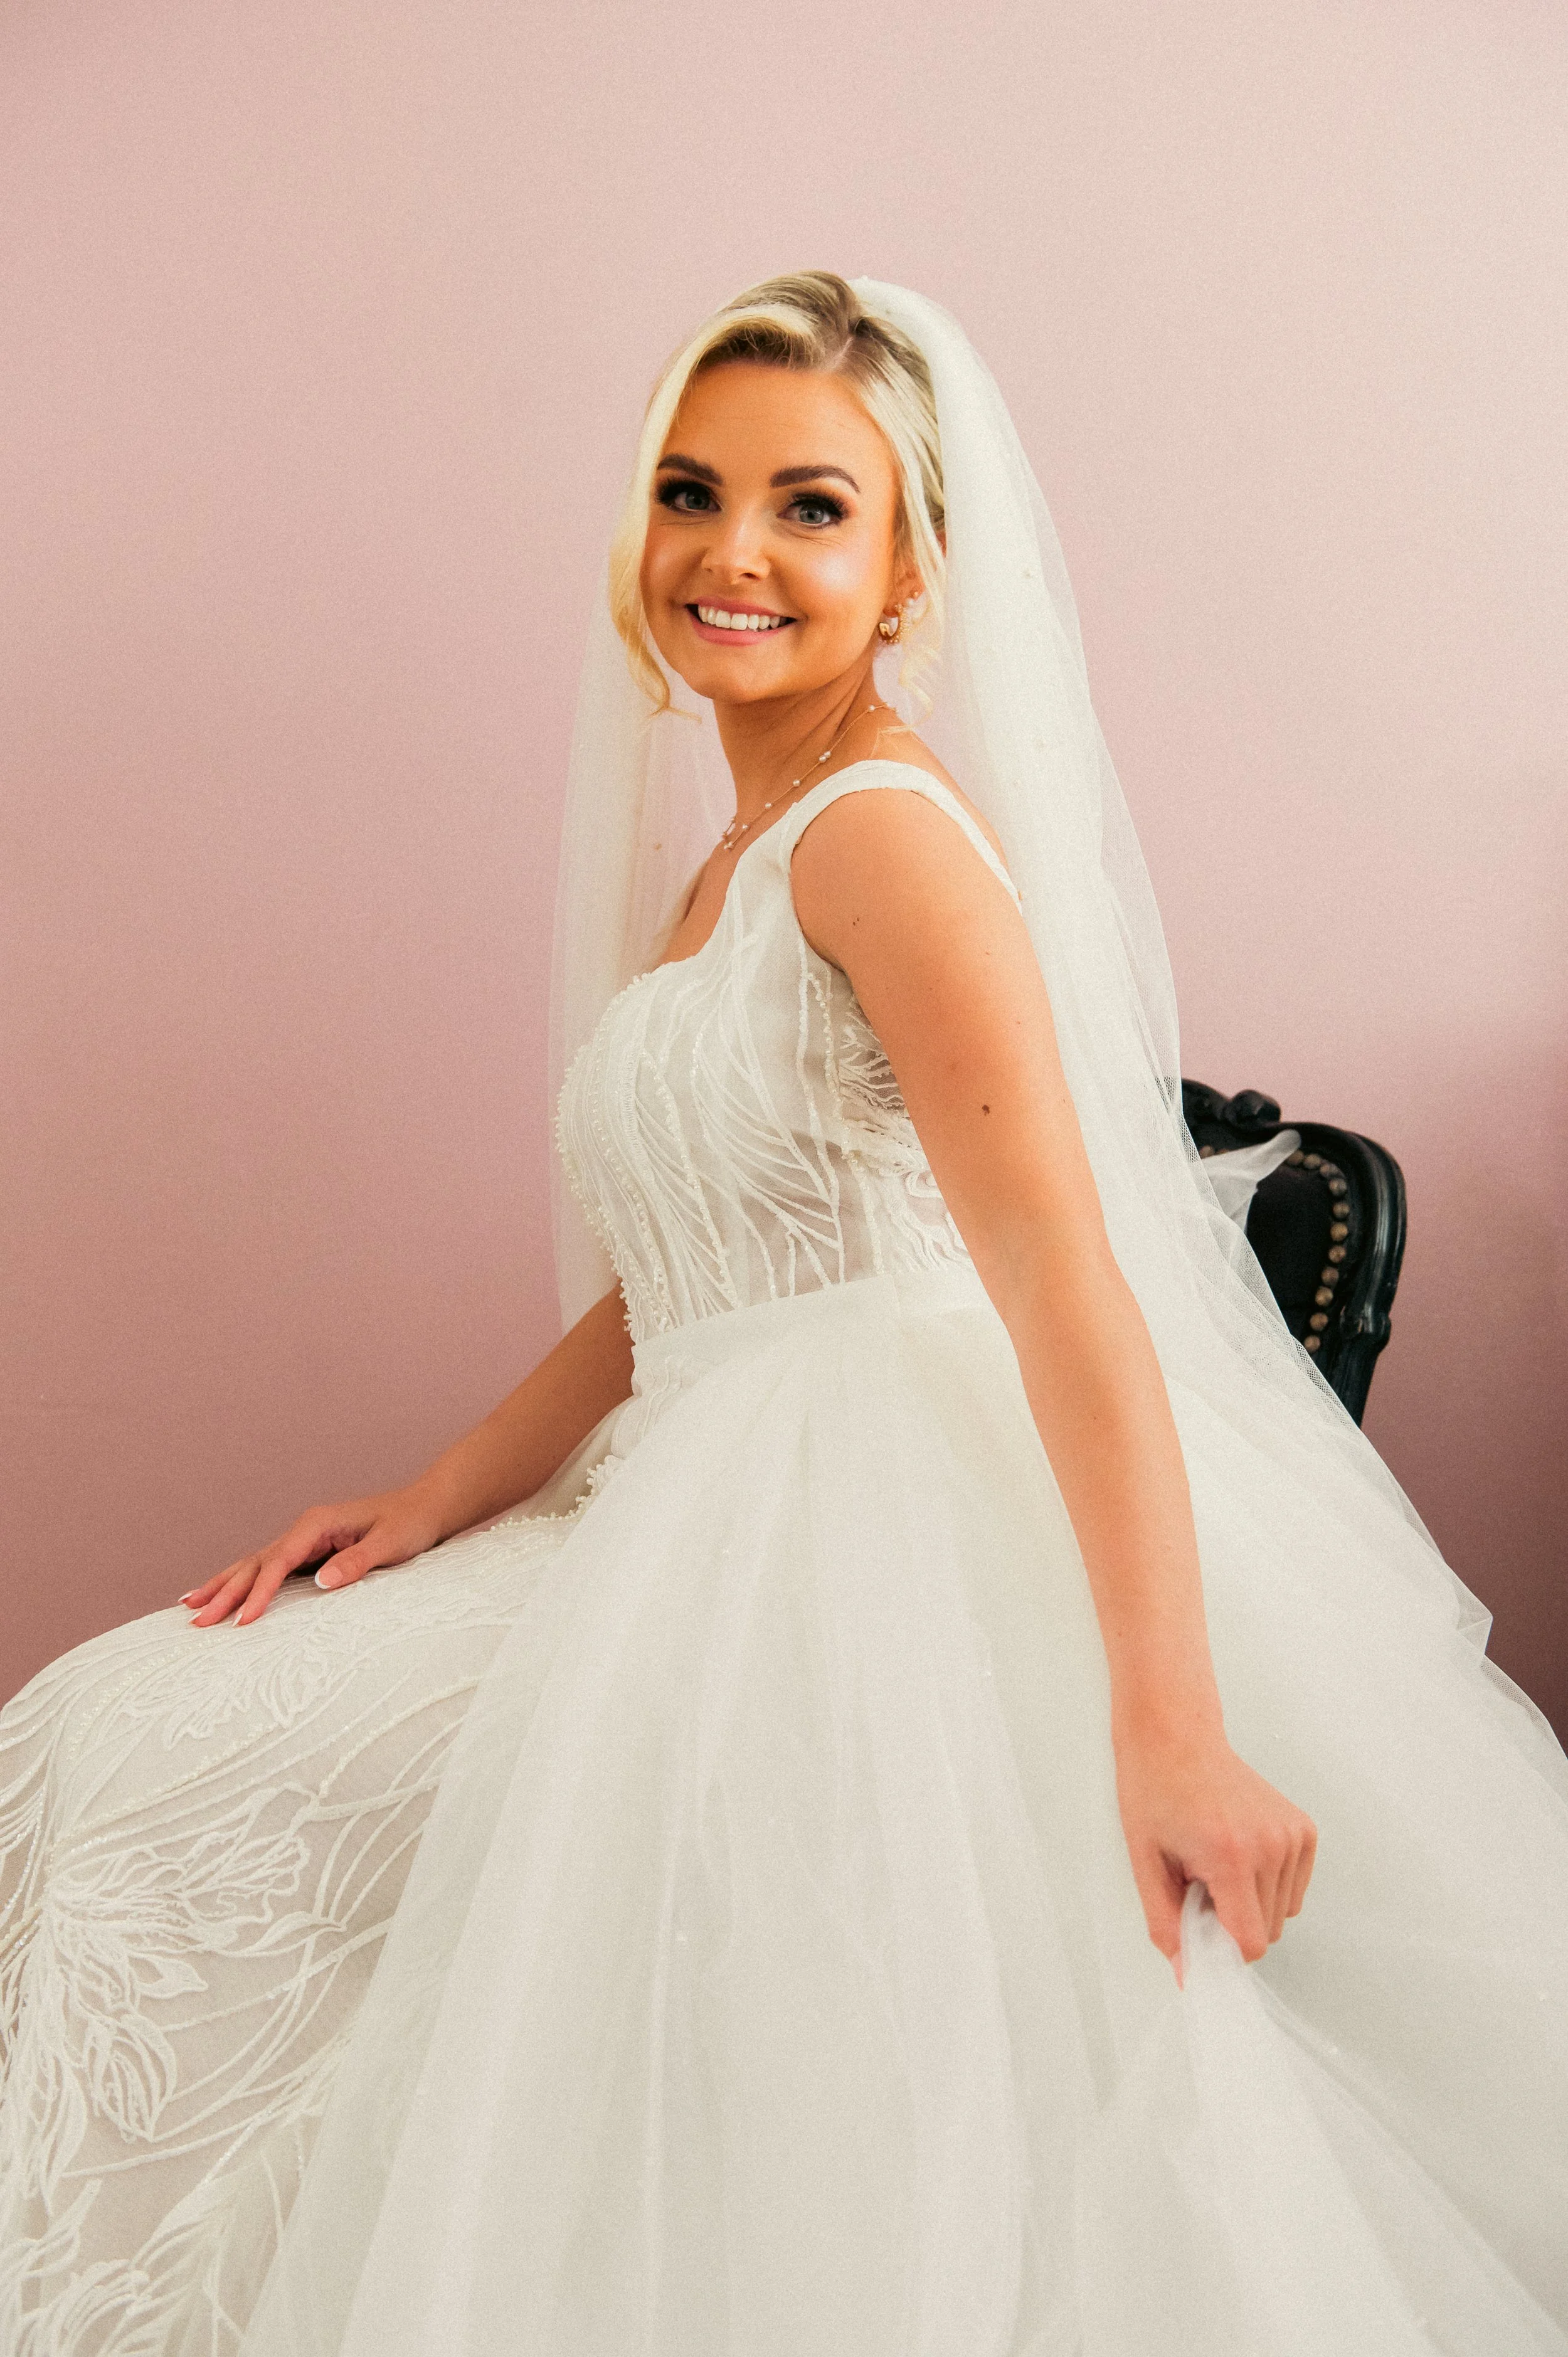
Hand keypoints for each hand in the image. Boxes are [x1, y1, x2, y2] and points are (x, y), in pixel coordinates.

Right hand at [179, 1487, 447, 1627]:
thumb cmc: (410, 1524)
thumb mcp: (391, 1544)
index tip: (242, 1621)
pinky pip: (268, 1569)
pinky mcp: (309, 1551)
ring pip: (254, 1564)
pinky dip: (242, 1582)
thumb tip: (321, 1581)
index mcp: (318, 1524)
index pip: (279, 1562)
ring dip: (223, 1585)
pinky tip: (223, 1593)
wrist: (425, 1507)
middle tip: (196, 1622)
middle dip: (225, 1592)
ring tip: (188, 1606)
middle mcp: (304, 1528)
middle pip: (256, 1563)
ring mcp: (304, 1539)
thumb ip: (357, 1562)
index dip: (260, 1592)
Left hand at [1114, 1726, 1316, 1975]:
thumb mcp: (1146, 1863)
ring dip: (1250, 1904)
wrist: (1175, 1737)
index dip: (1222, 1948)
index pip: (1251, 1943)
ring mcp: (1293, 1835)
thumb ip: (1167, 1926)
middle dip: (1232, 1922)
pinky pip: (1293, 1890)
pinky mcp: (1304, 1830)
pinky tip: (1238, 1856)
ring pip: (1283, 1914)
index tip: (1199, 1929)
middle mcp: (1272, 1844)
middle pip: (1267, 1932)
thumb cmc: (1154, 1791)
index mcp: (1231, 1854)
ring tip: (1216, 1863)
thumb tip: (1188, 1976)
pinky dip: (1267, 1887)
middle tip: (1199, 1881)